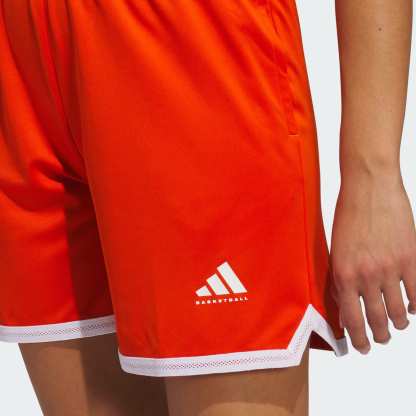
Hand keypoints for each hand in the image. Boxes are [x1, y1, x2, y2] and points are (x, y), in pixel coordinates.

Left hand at [330, 170, 415, 353]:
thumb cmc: (347, 215)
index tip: (361, 346)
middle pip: (376, 320)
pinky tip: (412, 308)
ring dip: (398, 324)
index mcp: (342, 273)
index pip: (350, 318)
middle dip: (378, 336)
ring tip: (396, 326)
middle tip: (379, 340)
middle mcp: (365, 276)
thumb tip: (345, 302)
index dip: (357, 338)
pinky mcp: (410, 259)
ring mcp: (390, 269)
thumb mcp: (335, 249)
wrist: (369, 187)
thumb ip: (340, 277)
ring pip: (398, 313)